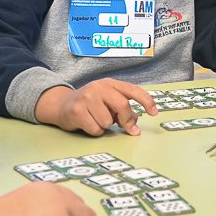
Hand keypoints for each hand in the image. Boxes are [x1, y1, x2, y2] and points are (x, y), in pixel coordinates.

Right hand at [36, 79, 157, 135]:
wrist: (62, 105)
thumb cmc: (90, 105)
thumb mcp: (108, 101)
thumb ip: (123, 109)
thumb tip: (135, 124)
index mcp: (109, 83)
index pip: (132, 90)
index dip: (146, 101)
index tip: (153, 112)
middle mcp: (98, 87)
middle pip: (122, 105)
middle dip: (127, 120)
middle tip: (128, 128)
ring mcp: (86, 98)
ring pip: (108, 121)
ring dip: (105, 126)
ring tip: (96, 120)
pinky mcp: (77, 111)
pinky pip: (96, 129)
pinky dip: (95, 131)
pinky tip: (88, 124)